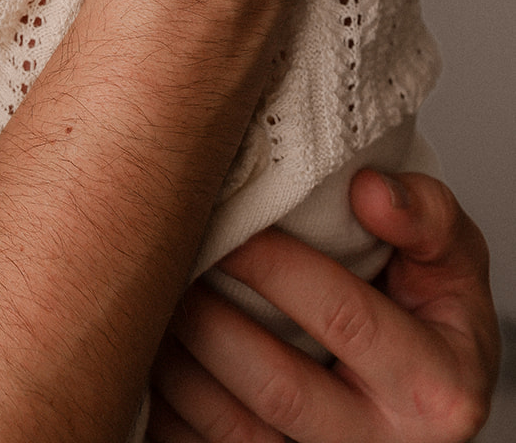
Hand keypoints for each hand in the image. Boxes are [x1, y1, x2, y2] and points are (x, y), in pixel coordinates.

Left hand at [148, 172, 499, 440]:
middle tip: (174, 259)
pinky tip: (154, 353)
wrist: (431, 376)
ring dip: (180, 364)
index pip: (342, 317)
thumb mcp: (454, 253)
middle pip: (278, 385)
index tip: (228, 220)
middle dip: (212, 318)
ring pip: (235, 431)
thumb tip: (368, 191)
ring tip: (156, 299)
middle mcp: (383, 442)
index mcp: (435, 385)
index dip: (275, 266)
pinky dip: (172, 408)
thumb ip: (426, 216)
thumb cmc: (433, 306)